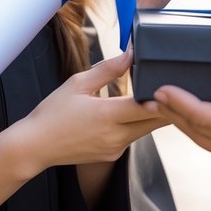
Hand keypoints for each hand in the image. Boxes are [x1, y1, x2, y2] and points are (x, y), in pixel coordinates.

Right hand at [0, 50, 166, 210]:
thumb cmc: (54, 112)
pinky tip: (136, 112)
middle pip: (155, 122)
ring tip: (158, 95)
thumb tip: (131, 54)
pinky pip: (133, 138)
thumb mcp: (78, 83)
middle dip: (167, 106)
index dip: (163, 95)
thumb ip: (108, 69)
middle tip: (175, 87)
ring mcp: (115, 148)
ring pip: (145, 130)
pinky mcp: (112, 156)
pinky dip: (138, 125)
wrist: (36, 146)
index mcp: (107, 114)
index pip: (147, 106)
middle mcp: (115, 135)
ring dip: (153, 116)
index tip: (173, 82)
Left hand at [147, 57, 210, 193]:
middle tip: (150, 96)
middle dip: (171, 112)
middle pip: (194, 130)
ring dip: (183, 123)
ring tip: (168, 108)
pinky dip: (200, 132)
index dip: (177, 101)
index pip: (200, 115)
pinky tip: (201, 123)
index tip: (159, 88)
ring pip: (202, 140)